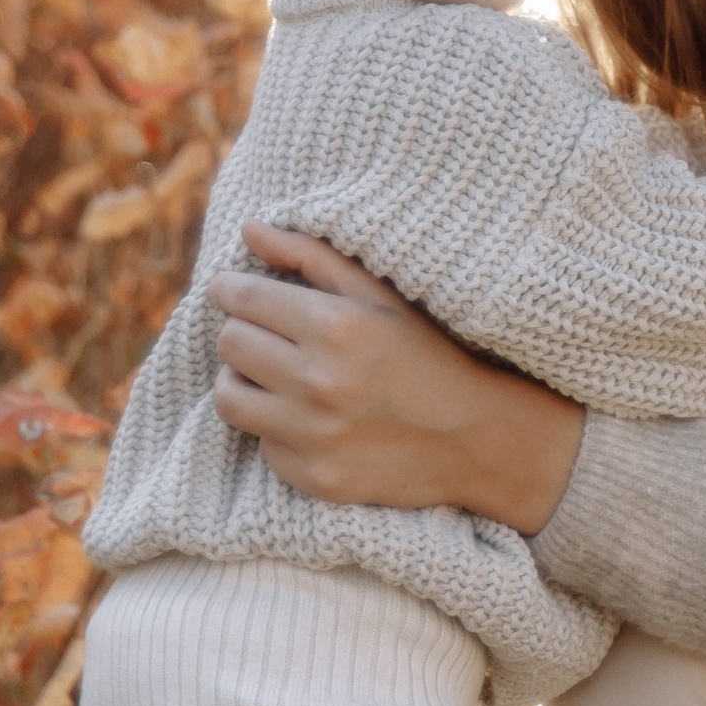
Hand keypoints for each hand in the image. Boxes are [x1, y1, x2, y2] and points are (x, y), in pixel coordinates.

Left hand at [211, 226, 583, 532]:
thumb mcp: (380, 296)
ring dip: (244, 381)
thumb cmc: (428, 355)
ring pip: (228, 398)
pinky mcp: (313, 477)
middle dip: (242, 332)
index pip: (243, 299)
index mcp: (336, 326)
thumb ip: (311, 256)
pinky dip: (276, 429)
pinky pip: (261, 444)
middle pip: (229, 344)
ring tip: (276, 376)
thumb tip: (246, 229)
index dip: (229, 289)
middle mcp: (319, 382)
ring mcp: (314, 435)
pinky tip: (311, 419)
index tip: (230, 289)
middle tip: (267, 333)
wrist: (477, 440)